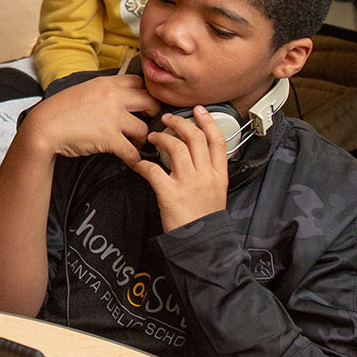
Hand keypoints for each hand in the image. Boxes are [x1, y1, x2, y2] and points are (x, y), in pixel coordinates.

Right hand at [21, 74, 160, 165]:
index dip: (145, 93)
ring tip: (137, 144)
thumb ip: (102, 91)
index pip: (138, 82)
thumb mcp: (82, 90)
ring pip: (144, 128)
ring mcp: (112, 117)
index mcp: (105, 83)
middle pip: (149, 101)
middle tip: (150, 122)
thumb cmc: (58, 111)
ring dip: (143, 139)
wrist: (44, 126)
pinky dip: (134, 158)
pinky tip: (132, 160)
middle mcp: (112, 97)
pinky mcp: (109, 138)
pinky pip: (132, 151)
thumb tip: (117, 97)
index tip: (145, 103)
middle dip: (154, 113)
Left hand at [129, 106, 228, 231]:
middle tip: (168, 118)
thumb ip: (209, 174)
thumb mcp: (216, 194)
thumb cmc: (205, 221)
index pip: (218, 140)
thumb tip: (198, 158)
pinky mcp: (171, 194)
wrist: (202, 245)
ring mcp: (189, 184)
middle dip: (180, 123)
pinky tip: (138, 163)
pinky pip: (154, 171)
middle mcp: (205, 176)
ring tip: (153, 136)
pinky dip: (143, 164)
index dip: (208, 121)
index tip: (199, 110)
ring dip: (162, 138)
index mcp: (218, 175)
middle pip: (196, 138)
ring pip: (177, 148)